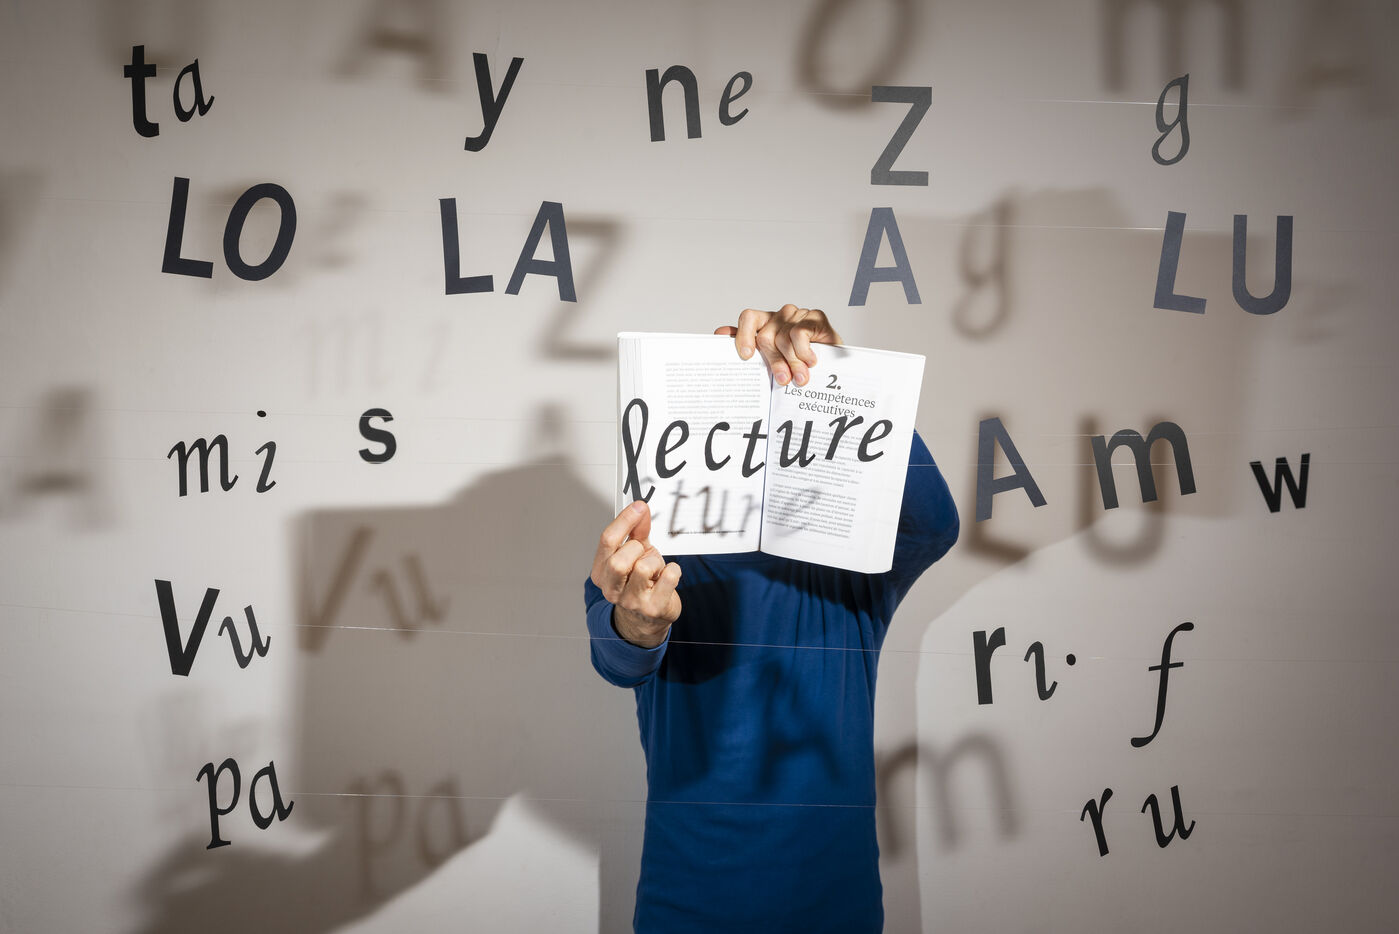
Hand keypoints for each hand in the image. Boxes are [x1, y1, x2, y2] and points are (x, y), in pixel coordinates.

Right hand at [590, 501, 681, 648]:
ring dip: (654, 562)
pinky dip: (673, 570)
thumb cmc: (640, 582)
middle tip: (643, 553)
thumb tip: (640, 509)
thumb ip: (636, 530)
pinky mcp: (654, 608)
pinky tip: (667, 575)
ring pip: (643, 568)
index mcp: (601, 573)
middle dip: (636, 549)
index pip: (607, 541)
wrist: (648, 617)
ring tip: (655, 569)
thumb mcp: (635, 553)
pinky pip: (668, 577)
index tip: (639, 507)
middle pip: (619, 560)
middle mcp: (612, 589)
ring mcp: (632, 601)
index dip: (624, 520)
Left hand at [715, 304, 842, 386]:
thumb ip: (747, 346)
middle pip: (766, 336)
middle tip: (783, 380)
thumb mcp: (772, 360)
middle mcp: (779, 316)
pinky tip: (811, 361)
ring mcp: (797, 314)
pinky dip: (803, 351)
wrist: (832, 364)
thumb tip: (719, 334)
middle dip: (774, 362)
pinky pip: (800, 333)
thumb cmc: (798, 363)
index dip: (744, 335)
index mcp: (765, 323)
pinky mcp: (815, 316)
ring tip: (800, 378)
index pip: (748, 318)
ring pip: (784, 338)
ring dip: (792, 362)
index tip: (746, 357)